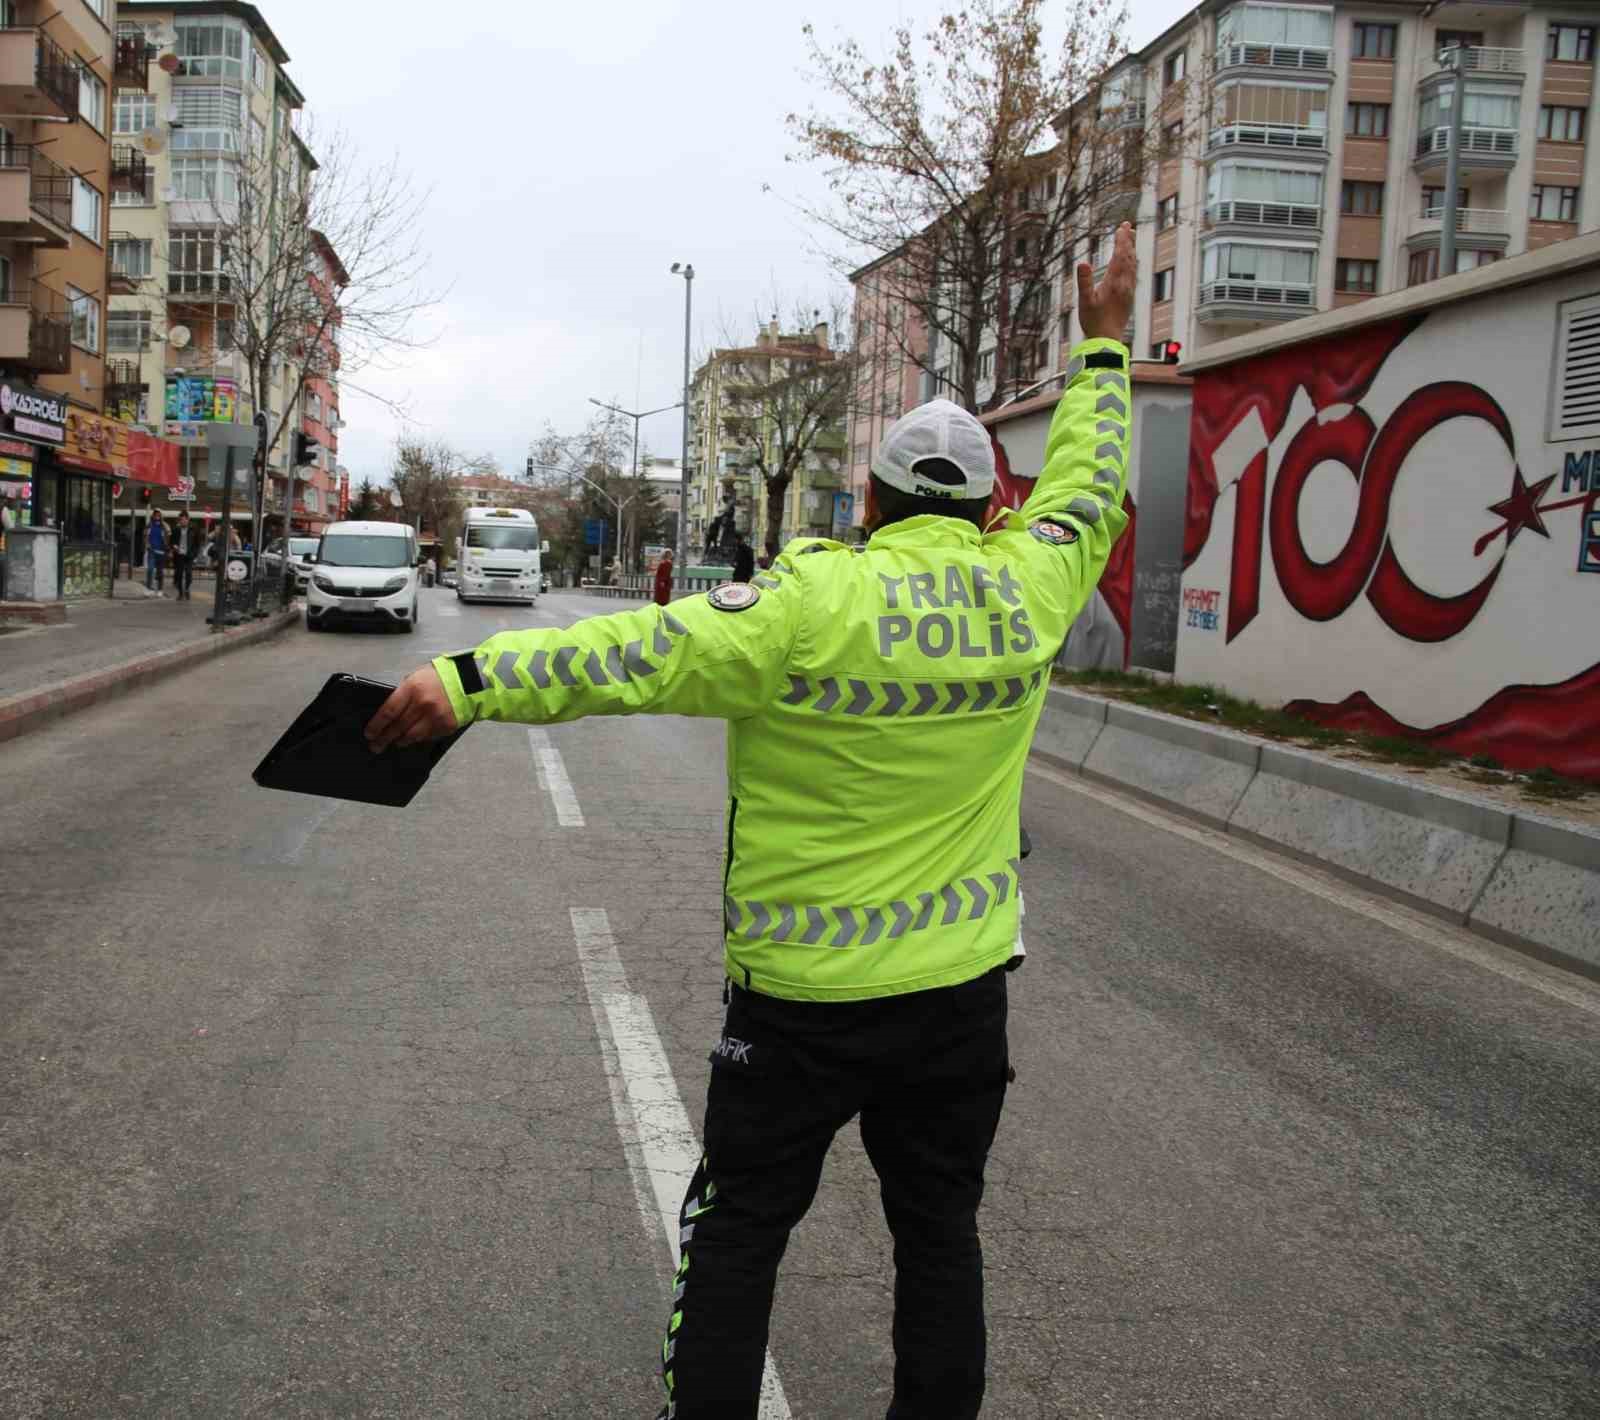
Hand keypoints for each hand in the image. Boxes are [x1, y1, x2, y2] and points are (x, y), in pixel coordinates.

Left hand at [365, 665, 458, 752]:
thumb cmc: (442, 676)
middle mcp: (423, 705)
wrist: (469, 680)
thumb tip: (390, 712)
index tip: (370, 733)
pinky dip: (419, 738)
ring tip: (395, 742)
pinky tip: (414, 737)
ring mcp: (435, 717)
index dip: (377, 725)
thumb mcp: (416, 677)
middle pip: (397, 727)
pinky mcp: (446, 726)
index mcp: (412, 689)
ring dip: (401, 740)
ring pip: (412, 736)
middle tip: (376, 745)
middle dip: (384, 738)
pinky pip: (427, 737)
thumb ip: (403, 694)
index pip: (388, 712)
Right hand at [1075, 221, 1136, 342]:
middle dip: (1128, 241)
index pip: (1120, 256)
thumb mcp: (1085, 302)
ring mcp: (1129, 291)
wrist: (1107, 340)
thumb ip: (1084, 281)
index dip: (1121, 240)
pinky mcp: (1129, 297)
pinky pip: (1133, 274)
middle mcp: (1125, 284)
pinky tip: (1130, 262)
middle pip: (1129, 257)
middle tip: (1127, 225)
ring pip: (1133, 265)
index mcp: (1115, 282)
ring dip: (1131, 250)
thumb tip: (1082, 263)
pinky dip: (1132, 262)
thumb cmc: (1094, 322)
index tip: (1122, 226)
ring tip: (1131, 238)